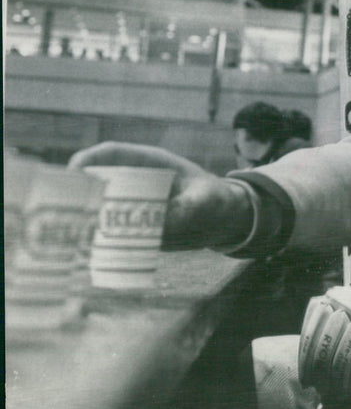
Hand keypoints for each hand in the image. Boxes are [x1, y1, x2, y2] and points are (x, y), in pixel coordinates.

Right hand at [68, 141, 252, 250]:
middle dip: (78, 195)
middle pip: (96, 182)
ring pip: (100, 210)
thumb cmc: (217, 200)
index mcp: (150, 163)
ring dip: (85, 222)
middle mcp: (136, 182)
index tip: (72, 173)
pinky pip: (112, 233)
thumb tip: (160, 223)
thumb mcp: (207, 202)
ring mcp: (133, 206)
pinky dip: (99, 242)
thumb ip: (187, 210)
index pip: (111, 154)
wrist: (226, 220)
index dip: (88, 160)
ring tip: (74, 237)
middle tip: (66, 212)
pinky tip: (91, 254)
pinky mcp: (135, 228)